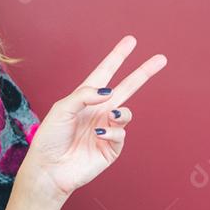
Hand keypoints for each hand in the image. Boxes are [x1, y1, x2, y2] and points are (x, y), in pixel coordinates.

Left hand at [22, 35, 166, 203]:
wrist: (49, 169)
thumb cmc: (50, 138)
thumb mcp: (62, 109)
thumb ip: (84, 95)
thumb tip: (109, 91)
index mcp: (85, 98)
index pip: (105, 72)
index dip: (118, 56)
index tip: (131, 41)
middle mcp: (98, 111)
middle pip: (127, 87)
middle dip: (143, 73)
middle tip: (161, 59)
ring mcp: (106, 129)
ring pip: (127, 113)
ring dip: (122, 113)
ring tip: (112, 115)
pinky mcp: (111, 149)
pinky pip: (120, 135)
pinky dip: (112, 132)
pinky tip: (99, 134)